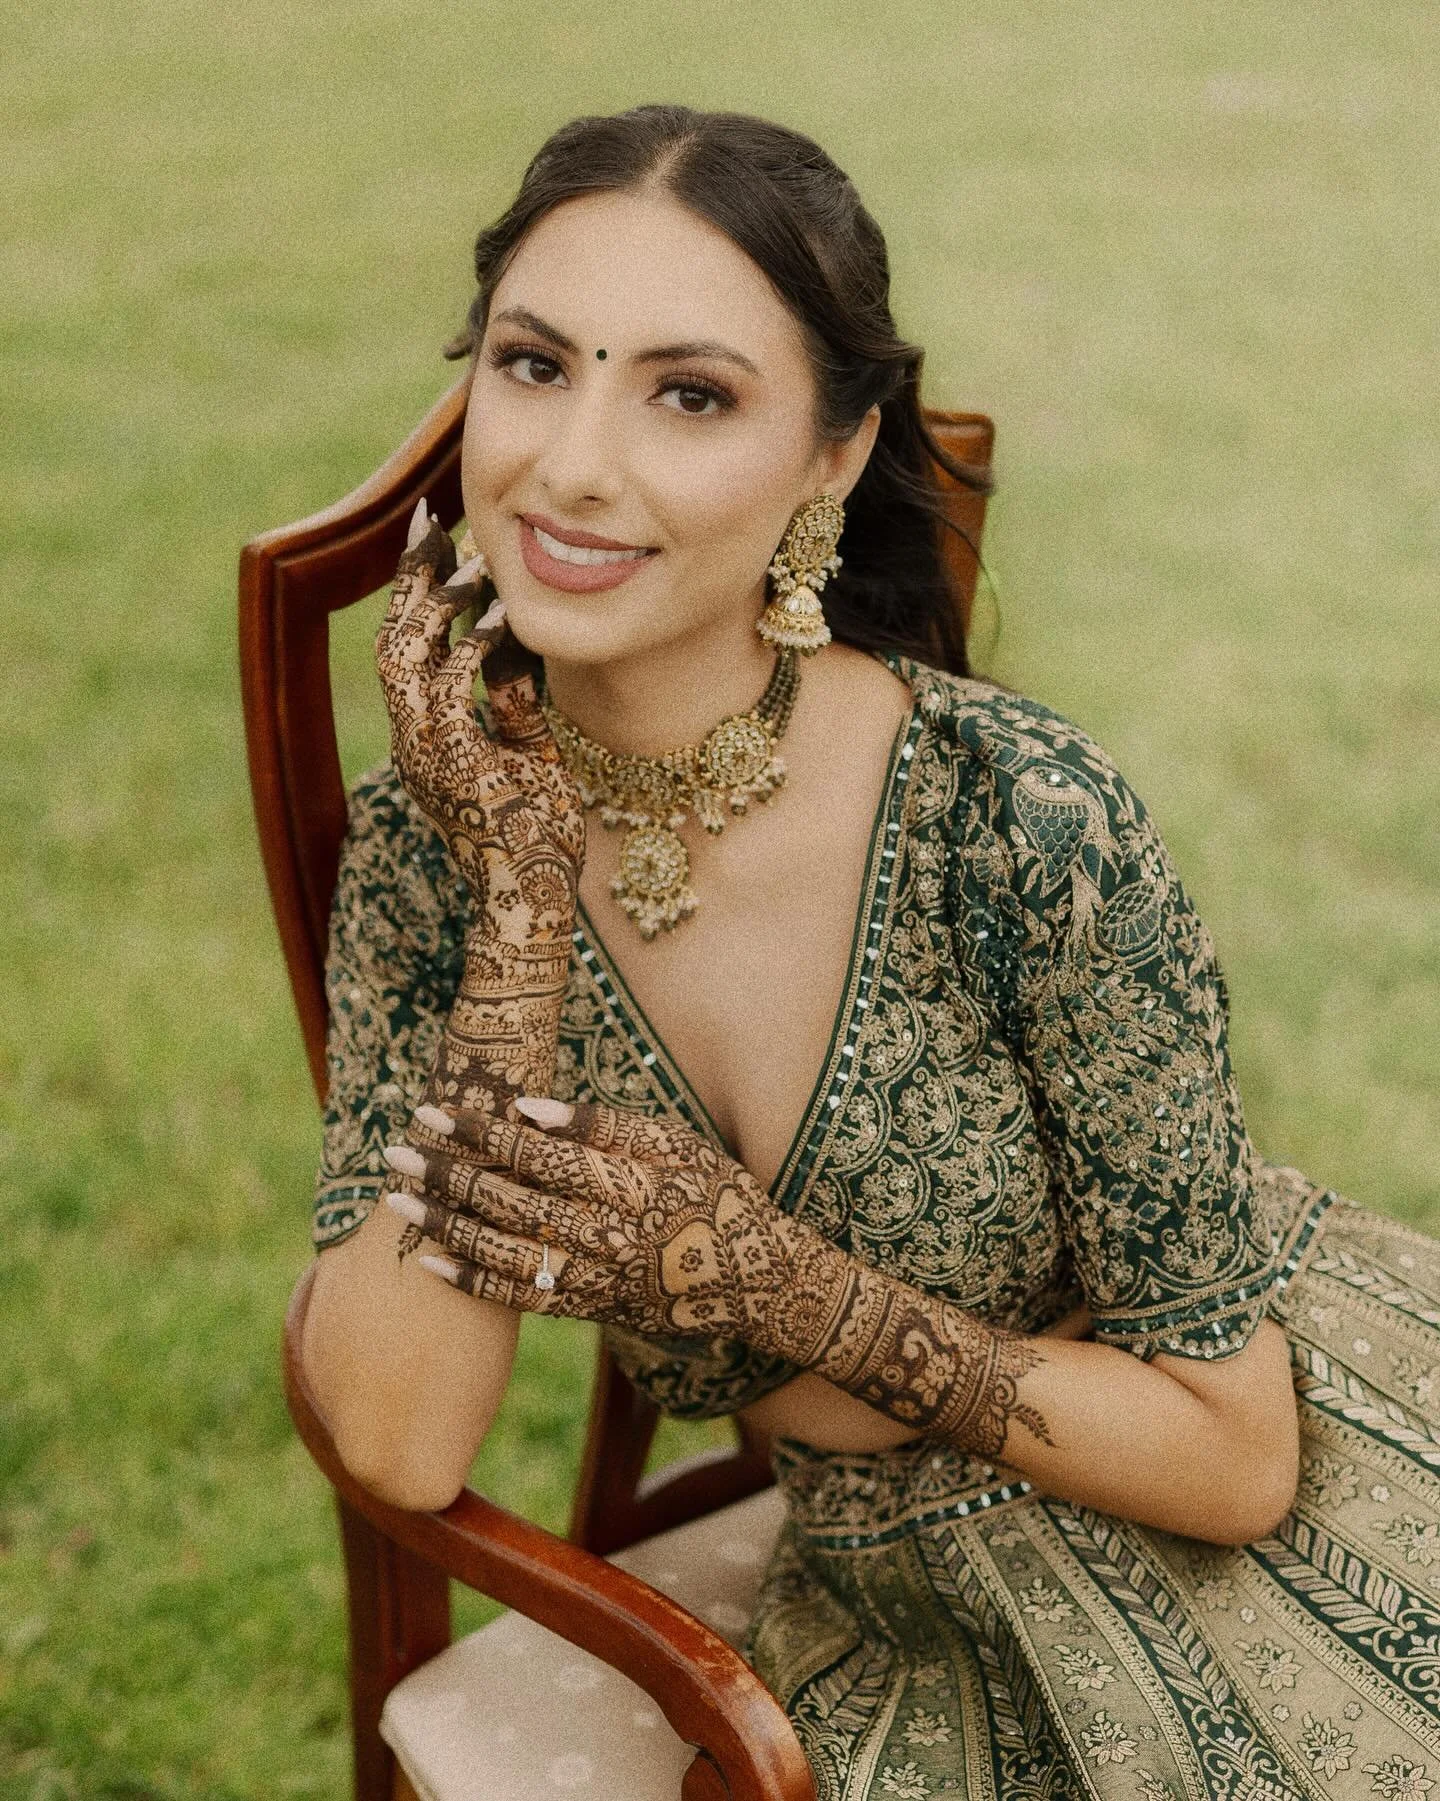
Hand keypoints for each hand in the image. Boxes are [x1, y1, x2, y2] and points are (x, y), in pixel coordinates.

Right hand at [375, 500, 584, 936]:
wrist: (532, 907)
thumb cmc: (537, 841)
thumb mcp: (529, 757)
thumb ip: (515, 704)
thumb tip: (515, 648)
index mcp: (426, 742)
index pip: (406, 653)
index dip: (414, 596)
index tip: (436, 543)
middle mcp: (414, 745)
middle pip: (391, 643)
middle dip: (411, 581)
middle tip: (434, 524)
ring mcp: (427, 757)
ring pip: (405, 660)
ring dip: (436, 606)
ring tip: (468, 563)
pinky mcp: (454, 768)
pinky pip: (450, 690)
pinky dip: (470, 648)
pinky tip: (499, 619)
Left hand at [381, 1099, 851, 1351]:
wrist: (761, 1281)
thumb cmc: (717, 1194)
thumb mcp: (677, 1143)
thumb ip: (606, 1125)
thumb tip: (531, 1107)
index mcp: (625, 1181)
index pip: (536, 1152)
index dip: (480, 1131)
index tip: (434, 1110)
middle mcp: (606, 1232)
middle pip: (509, 1200)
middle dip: (446, 1174)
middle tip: (394, 1150)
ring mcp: (596, 1277)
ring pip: (505, 1250)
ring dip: (445, 1224)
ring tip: (398, 1200)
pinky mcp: (593, 1310)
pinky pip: (522, 1298)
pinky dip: (473, 1280)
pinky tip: (431, 1261)